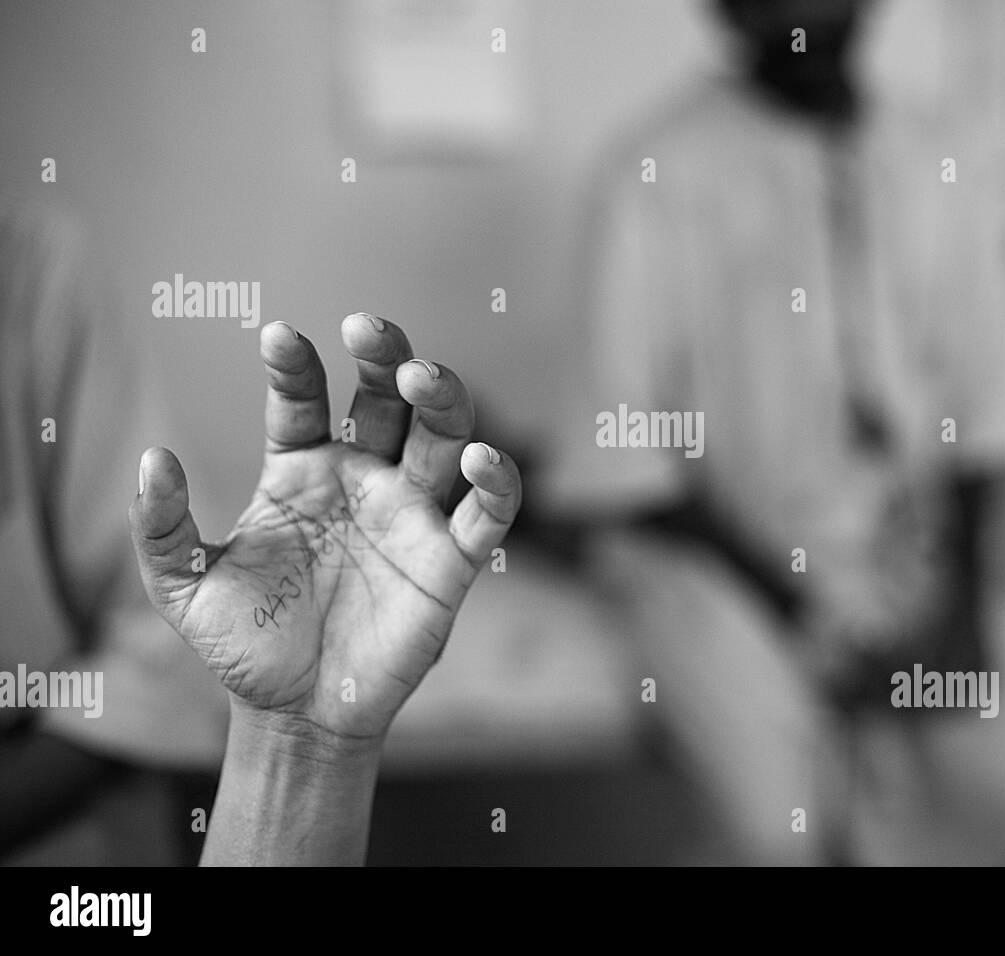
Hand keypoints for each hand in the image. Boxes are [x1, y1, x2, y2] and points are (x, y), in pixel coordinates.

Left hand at [129, 314, 520, 743]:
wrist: (295, 715)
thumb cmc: (243, 646)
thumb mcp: (182, 588)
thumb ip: (161, 525)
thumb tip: (153, 456)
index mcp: (302, 472)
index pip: (306, 401)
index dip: (296, 365)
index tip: (278, 336)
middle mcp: (363, 480)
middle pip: (387, 398)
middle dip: (384, 355)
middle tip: (368, 329)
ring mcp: (410, 516)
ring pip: (443, 436)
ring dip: (441, 396)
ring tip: (419, 374)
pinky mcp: (450, 561)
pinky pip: (487, 512)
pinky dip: (496, 481)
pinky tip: (479, 458)